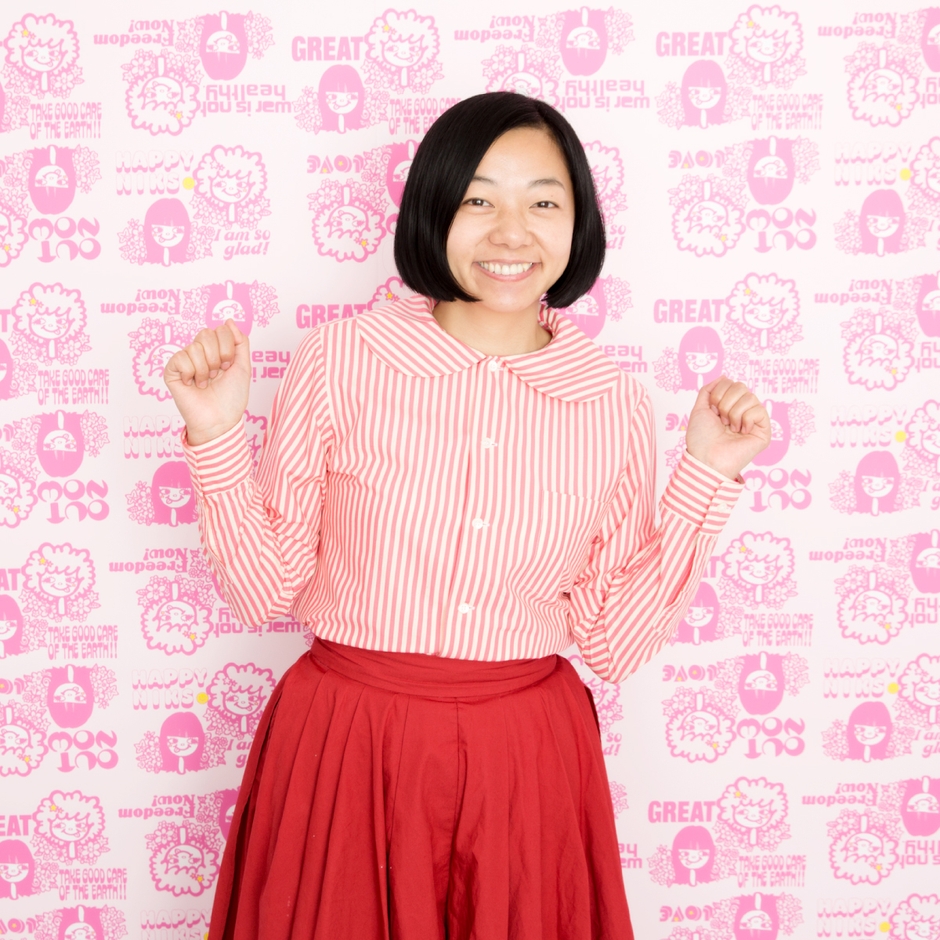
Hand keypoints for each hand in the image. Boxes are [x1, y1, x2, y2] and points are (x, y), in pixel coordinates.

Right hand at [163, 320, 250, 445]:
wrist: (220, 419)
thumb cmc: (232, 397)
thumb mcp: (243, 367)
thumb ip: (240, 342)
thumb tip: (229, 320)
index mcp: (217, 350)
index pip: (220, 330)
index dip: (227, 348)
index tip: (228, 366)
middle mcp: (200, 353)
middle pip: (206, 334)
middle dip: (217, 356)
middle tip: (217, 374)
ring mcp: (185, 361)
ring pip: (194, 347)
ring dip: (205, 369)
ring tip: (205, 383)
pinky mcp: (172, 371)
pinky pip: (180, 358)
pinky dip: (190, 373)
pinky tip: (192, 384)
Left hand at [684, 376, 770, 479]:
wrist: (706, 457)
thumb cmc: (701, 438)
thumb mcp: (699, 408)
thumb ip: (709, 390)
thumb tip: (724, 376)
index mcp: (729, 406)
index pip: (731, 383)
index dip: (719, 394)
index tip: (712, 411)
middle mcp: (743, 411)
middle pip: (742, 387)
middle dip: (725, 402)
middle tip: (721, 420)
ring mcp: (754, 420)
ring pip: (750, 397)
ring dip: (734, 413)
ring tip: (730, 428)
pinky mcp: (764, 430)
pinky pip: (759, 410)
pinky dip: (746, 419)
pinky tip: (742, 432)